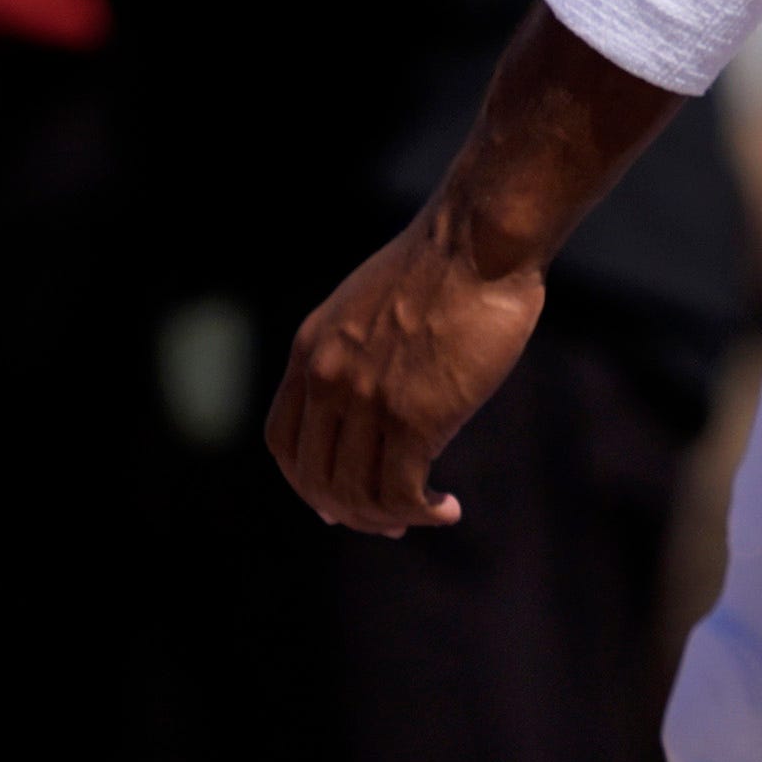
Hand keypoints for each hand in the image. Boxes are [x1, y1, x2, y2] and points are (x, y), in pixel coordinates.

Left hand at [264, 211, 544, 536]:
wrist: (478, 240)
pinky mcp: (413, 416)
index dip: (307, 482)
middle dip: (350, 513)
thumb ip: (355, 354)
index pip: (283, 441)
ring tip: (428, 512)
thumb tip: (371, 408)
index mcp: (310, 349)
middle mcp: (327, 378)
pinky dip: (423, 514)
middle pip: (315, 479)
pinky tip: (447, 507)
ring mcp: (366, 399)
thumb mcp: (368, 308)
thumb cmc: (442, 270)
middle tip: (391, 521)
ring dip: (390, 519)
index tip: (338, 501)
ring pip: (356, 496)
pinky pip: (400, 494)